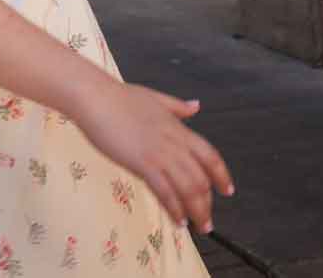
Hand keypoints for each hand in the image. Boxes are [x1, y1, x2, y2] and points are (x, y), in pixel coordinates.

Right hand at [70, 80, 233, 234]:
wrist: (94, 97)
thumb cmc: (118, 97)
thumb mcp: (154, 97)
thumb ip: (177, 106)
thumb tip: (196, 106)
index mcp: (178, 128)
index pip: (210, 156)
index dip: (221, 175)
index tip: (227, 191)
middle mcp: (174, 142)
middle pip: (201, 178)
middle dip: (207, 203)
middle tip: (207, 220)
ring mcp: (159, 153)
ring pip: (188, 188)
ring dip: (196, 211)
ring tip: (197, 226)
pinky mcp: (142, 163)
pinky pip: (165, 191)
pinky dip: (174, 208)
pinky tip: (177, 220)